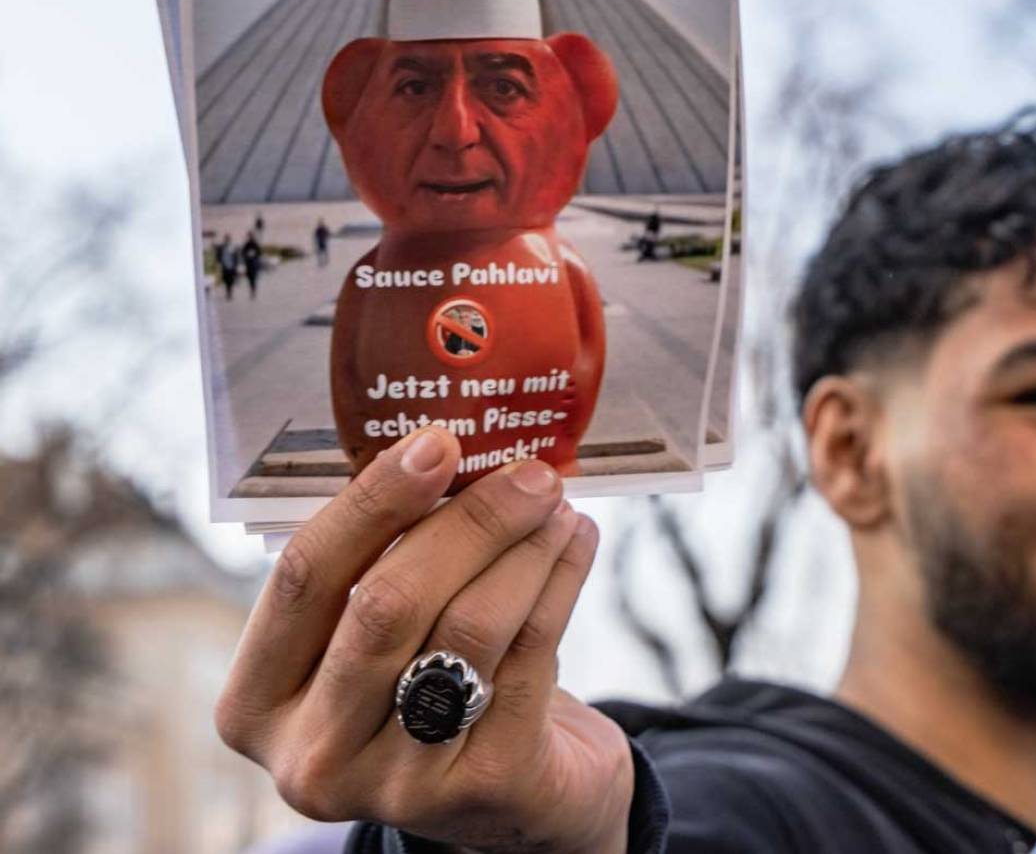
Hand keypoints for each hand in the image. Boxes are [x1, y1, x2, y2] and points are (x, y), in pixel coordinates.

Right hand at [215, 430, 633, 852]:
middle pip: (388, 602)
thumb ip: (383, 558)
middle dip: (469, 520)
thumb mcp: (376, 635)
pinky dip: (560, 581)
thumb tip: (448, 448)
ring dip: (524, 546)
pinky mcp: (486, 787)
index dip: (372, 500)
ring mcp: (398, 784)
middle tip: (526, 470)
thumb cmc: (429, 680)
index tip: (436, 441)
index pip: (303, 576)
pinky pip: (529, 652)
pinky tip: (576, 541)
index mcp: (259, 700)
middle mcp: (313, 755)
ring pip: (468, 625)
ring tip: (555, 502)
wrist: (516, 796)